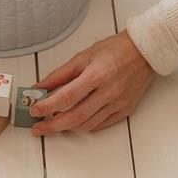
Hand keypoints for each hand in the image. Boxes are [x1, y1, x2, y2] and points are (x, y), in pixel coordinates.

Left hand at [30, 31, 153, 134]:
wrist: (143, 52)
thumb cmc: (113, 50)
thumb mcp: (82, 56)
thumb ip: (60, 74)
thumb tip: (41, 86)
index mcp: (96, 75)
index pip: (67, 96)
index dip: (48, 105)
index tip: (35, 110)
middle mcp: (108, 92)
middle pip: (76, 116)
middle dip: (53, 125)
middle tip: (38, 127)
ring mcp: (118, 104)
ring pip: (87, 124)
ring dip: (67, 127)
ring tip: (52, 123)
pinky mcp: (124, 111)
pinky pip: (99, 125)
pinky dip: (83, 126)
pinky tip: (72, 122)